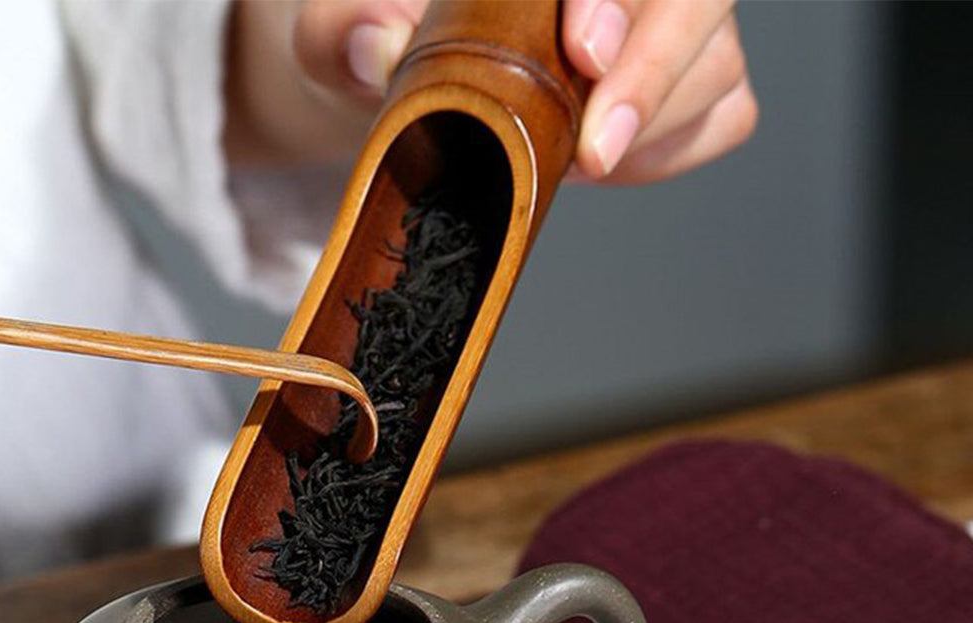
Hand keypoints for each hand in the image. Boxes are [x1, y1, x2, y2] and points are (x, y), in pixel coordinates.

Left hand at [230, 0, 754, 184]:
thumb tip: (375, 46)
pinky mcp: (687, 82)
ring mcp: (667, 23)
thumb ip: (343, 33)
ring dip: (657, 121)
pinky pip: (724, 114)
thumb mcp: (336, 36)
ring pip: (718, 61)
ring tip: (582, 158)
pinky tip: (607, 161)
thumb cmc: (384, 41)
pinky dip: (672, 149)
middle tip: (594, 148)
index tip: (583, 51)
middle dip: (656, 71)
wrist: (410, 84)